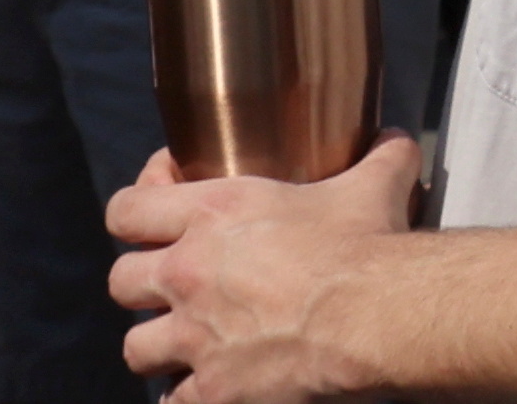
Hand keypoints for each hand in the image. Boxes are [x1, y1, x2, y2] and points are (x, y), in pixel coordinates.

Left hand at [105, 134, 420, 395]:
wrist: (375, 317)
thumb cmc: (368, 247)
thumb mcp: (373, 185)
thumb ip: (378, 156)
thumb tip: (396, 138)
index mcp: (212, 214)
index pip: (126, 209)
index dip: (132, 213)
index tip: (151, 218)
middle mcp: (189, 273)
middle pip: (120, 280)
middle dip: (140, 286)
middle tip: (171, 288)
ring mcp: (195, 336)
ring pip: (135, 347)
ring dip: (156, 346)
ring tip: (182, 346)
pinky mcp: (214, 389)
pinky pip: (173, 401)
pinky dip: (187, 396)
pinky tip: (208, 388)